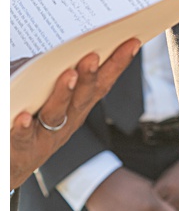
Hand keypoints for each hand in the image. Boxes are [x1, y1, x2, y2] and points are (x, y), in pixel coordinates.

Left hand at [10, 39, 139, 189]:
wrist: (13, 167)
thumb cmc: (31, 128)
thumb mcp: (48, 100)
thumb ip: (50, 78)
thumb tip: (53, 54)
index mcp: (76, 107)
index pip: (101, 83)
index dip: (118, 64)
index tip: (132, 42)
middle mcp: (67, 121)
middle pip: (82, 97)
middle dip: (89, 76)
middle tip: (93, 56)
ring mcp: (45, 136)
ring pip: (57, 114)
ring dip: (63, 94)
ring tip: (68, 76)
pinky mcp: (21, 148)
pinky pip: (23, 137)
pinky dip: (24, 128)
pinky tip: (23, 118)